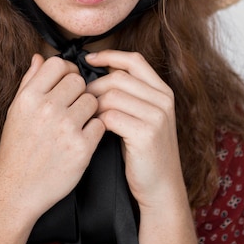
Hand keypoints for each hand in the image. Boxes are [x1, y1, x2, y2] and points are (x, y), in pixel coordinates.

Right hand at [0, 54, 104, 220]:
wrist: (17, 188)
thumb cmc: (17, 148)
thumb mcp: (16, 110)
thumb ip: (30, 81)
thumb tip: (39, 57)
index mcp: (29, 97)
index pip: (58, 64)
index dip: (66, 70)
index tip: (67, 82)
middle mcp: (47, 109)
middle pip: (79, 81)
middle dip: (78, 91)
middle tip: (73, 105)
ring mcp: (66, 128)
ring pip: (93, 101)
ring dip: (89, 110)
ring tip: (77, 122)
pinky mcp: (81, 148)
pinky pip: (100, 125)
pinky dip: (94, 130)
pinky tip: (82, 137)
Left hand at [85, 50, 185, 211]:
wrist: (160, 188)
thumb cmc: (143, 152)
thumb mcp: (142, 116)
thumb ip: (128, 93)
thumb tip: (97, 69)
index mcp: (163, 91)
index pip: (134, 60)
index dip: (109, 55)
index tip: (88, 58)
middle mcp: (163, 100)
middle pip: (118, 77)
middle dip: (93, 86)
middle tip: (80, 99)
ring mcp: (157, 116)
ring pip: (112, 95)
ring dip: (92, 104)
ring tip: (85, 115)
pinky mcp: (146, 134)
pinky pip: (111, 116)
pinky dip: (96, 120)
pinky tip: (93, 128)